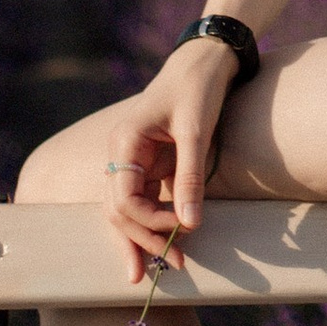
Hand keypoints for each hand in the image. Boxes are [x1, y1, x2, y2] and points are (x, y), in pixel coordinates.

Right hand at [98, 42, 237, 267]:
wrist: (206, 60)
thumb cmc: (198, 88)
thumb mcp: (195, 131)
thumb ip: (189, 178)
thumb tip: (189, 226)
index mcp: (124, 143)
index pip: (123, 199)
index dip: (149, 221)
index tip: (181, 228)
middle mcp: (121, 155)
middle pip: (120, 211)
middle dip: (144, 240)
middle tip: (176, 265)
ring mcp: (133, 161)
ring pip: (130, 210)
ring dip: (149, 237)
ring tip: (174, 264)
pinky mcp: (150, 165)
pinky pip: (146, 200)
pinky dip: (157, 222)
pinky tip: (169, 242)